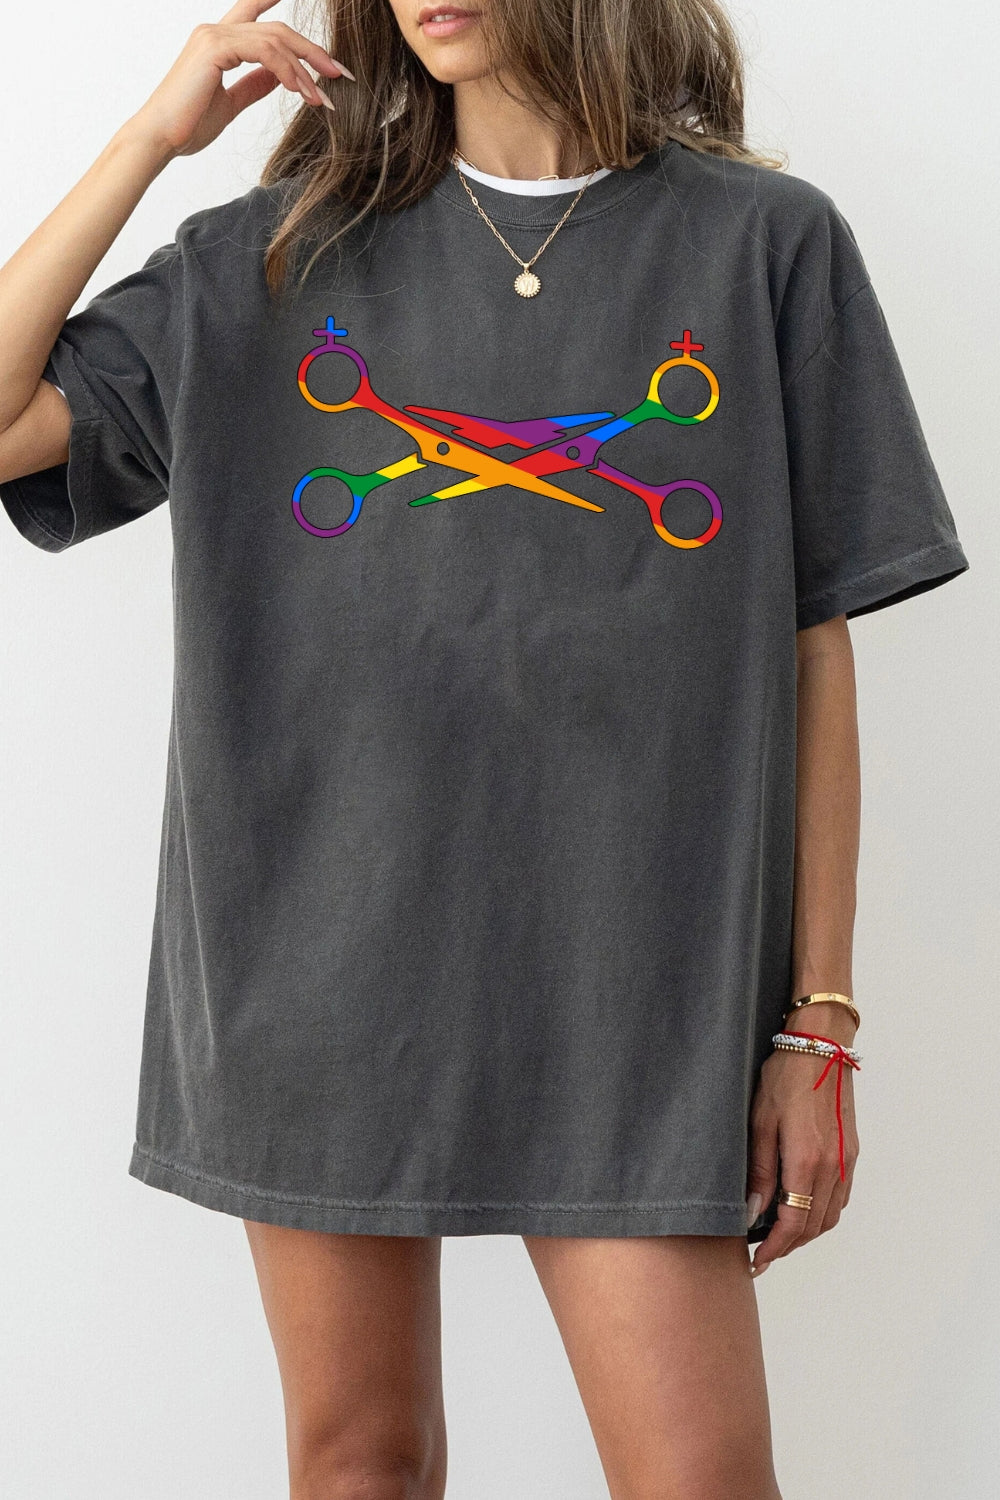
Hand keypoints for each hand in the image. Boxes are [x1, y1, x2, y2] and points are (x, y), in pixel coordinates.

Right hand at [124, 0, 353, 160]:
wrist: (160, 139)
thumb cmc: (188, 125)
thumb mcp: (231, 103)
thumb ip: (255, 85)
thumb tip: (281, 77)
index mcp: (219, 41)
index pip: (256, 14)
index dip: (285, 15)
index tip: (317, 36)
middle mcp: (216, 31)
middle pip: (277, 29)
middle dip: (312, 51)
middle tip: (339, 74)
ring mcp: (214, 35)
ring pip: (275, 38)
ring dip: (305, 68)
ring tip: (321, 95)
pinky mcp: (214, 48)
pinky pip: (264, 51)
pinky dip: (287, 70)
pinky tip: (301, 90)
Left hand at [746, 1008, 859, 1275]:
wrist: (820, 1046)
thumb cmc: (784, 1077)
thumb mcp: (759, 1121)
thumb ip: (760, 1171)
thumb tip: (753, 1212)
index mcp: (808, 1161)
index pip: (793, 1223)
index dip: (774, 1249)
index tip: (756, 1262)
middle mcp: (833, 1167)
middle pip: (814, 1227)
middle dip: (788, 1247)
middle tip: (762, 1254)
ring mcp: (847, 1161)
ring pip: (830, 1216)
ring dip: (806, 1234)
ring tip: (778, 1237)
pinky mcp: (851, 1152)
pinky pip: (840, 1198)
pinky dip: (822, 1214)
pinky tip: (802, 1210)